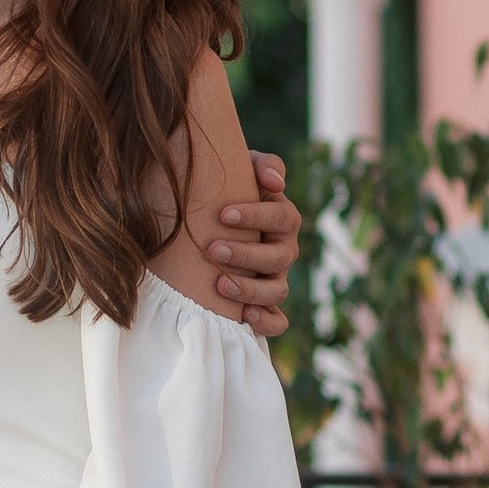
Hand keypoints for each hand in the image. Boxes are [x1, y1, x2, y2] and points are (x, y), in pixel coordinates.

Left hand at [206, 151, 300, 344]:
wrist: (205, 218)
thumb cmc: (225, 189)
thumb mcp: (241, 168)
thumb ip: (262, 165)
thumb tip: (273, 181)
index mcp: (281, 218)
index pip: (282, 217)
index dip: (258, 216)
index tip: (224, 214)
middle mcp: (282, 250)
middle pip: (279, 257)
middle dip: (247, 254)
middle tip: (213, 249)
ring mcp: (274, 279)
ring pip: (277, 290)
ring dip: (251, 290)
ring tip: (220, 284)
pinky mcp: (264, 304)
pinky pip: (277, 321)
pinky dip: (266, 322)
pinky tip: (244, 317)